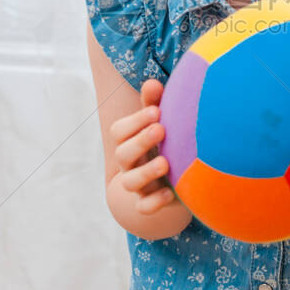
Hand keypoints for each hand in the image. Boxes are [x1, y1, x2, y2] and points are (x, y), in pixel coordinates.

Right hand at [109, 78, 180, 215]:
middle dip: (140, 141)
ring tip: (166, 163)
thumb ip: (154, 104)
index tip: (157, 111)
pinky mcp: (148, 203)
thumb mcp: (158, 122)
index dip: (135, 121)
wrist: (168, 181)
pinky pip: (144, 207)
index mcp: (129, 141)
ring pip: (130, 182)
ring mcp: (138, 185)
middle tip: (161, 129)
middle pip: (123, 154)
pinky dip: (154, 202)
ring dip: (146, 172)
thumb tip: (152, 83)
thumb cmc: (163, 143)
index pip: (119, 131)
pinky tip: (170, 192)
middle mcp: (129, 164)